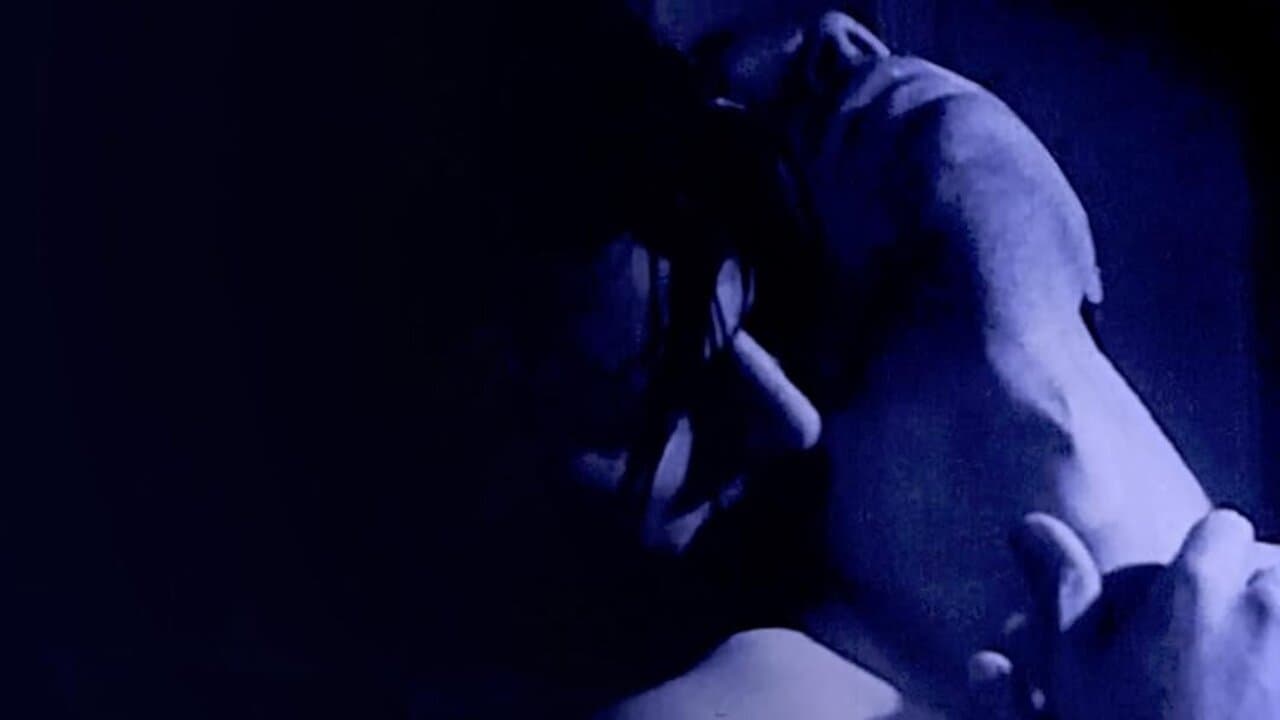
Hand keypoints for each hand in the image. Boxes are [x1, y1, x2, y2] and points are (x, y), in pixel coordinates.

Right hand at [978, 510, 1279, 719]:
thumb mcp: (1076, 679)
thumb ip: (1062, 591)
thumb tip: (1030, 522)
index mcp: (1196, 589)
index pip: (1224, 531)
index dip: (1204, 565)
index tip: (1190, 606)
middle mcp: (1269, 607)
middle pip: (1278, 573)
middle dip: (1256, 604)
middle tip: (1222, 666)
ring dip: (1276, 646)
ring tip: (1252, 688)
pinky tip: (1261, 703)